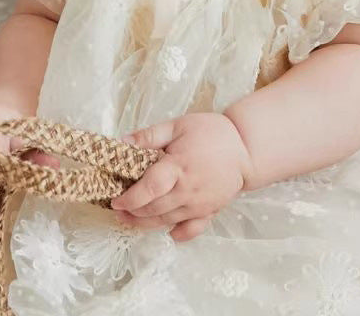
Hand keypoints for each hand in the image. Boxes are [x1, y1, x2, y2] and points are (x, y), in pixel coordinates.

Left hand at [109, 112, 252, 242]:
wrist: (245, 147)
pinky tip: (166, 230)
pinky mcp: (209, 212)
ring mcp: (199, 205)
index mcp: (177, 167)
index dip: (129, 199)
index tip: (115, 200)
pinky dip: (177, 234)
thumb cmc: (210, 132)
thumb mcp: (178, 125)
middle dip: (131, 214)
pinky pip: (190, 230)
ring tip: (130, 220)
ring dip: (145, 224)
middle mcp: (187, 191)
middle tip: (117, 210)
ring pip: (166, 222)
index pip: (148, 190)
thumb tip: (122, 143)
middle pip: (153, 210)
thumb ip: (150, 135)